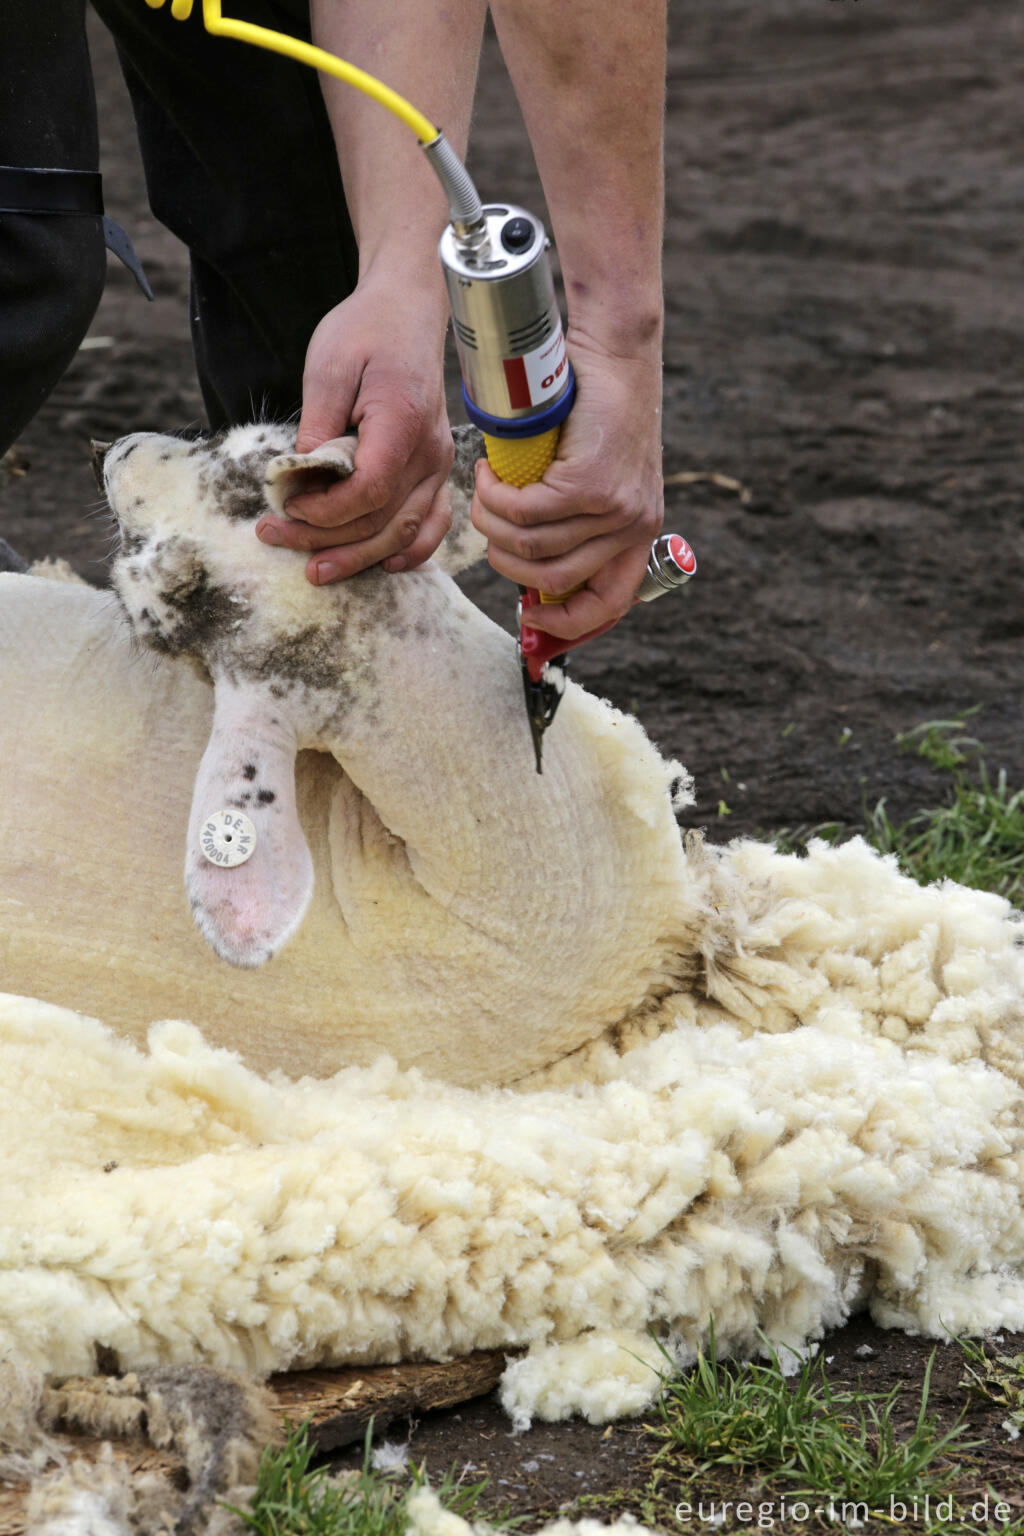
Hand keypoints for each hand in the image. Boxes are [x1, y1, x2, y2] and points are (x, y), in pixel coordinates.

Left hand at [255, 270, 453, 583]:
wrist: (407, 311)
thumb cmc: (365, 331)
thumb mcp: (328, 367)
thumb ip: (317, 427)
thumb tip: (299, 480)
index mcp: (403, 423)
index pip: (368, 490)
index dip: (325, 510)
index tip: (285, 505)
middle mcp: (430, 452)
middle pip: (382, 520)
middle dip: (325, 539)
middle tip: (273, 537)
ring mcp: (439, 466)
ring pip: (404, 532)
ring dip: (358, 557)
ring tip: (315, 569)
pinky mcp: (437, 472)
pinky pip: (432, 525)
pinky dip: (408, 551)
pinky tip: (378, 566)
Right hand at [470, 333, 663, 638]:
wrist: (615, 353)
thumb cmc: (596, 411)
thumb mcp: (596, 477)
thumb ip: (576, 523)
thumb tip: (531, 572)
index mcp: (638, 536)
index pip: (607, 606)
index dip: (564, 625)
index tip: (529, 616)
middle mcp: (633, 529)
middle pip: (550, 579)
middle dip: (503, 559)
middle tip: (486, 523)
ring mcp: (615, 509)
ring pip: (530, 545)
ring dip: (491, 522)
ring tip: (484, 492)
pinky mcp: (592, 484)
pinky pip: (525, 512)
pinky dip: (494, 496)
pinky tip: (488, 472)